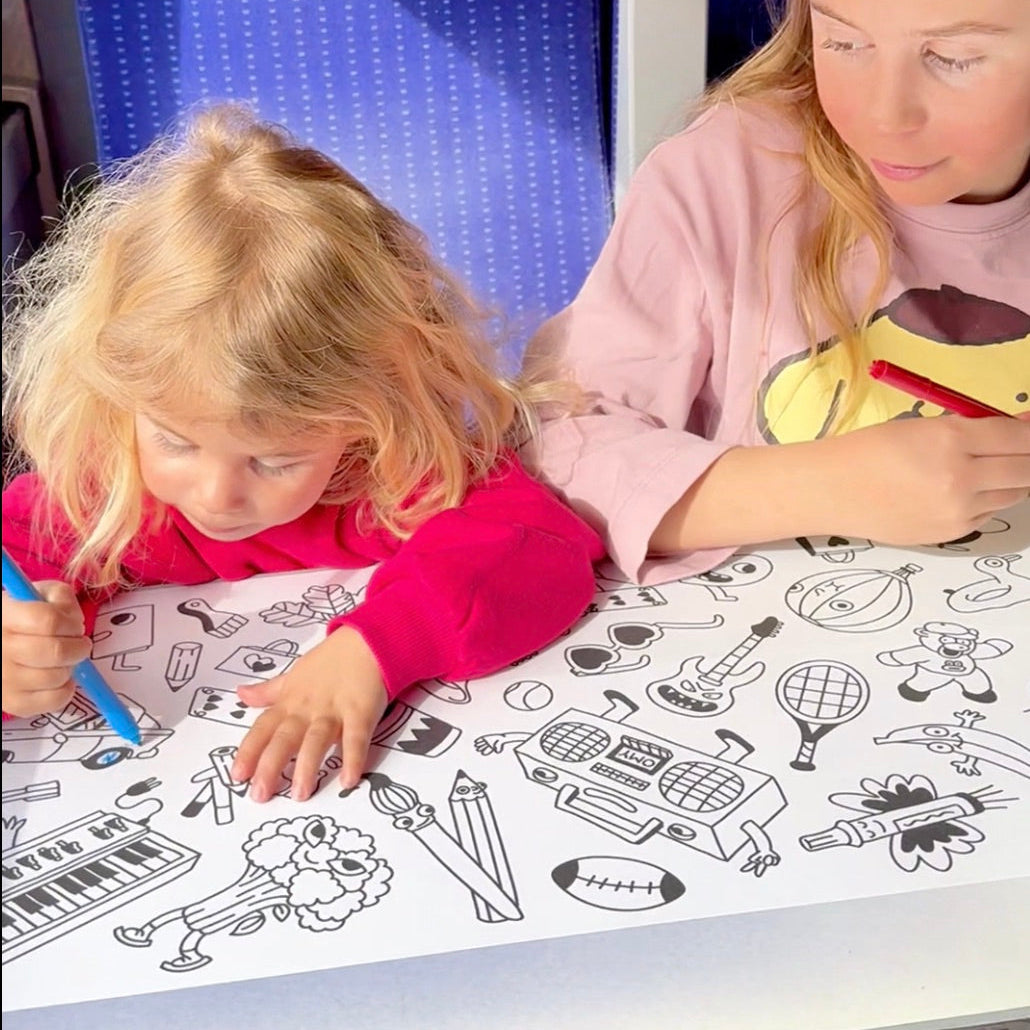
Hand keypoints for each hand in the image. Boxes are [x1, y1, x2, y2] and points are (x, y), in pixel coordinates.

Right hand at [1, 581, 90, 717]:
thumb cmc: (22, 618)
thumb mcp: (38, 595)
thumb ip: (60, 597)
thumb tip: (73, 619)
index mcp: (5, 616)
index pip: (47, 621)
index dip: (71, 623)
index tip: (75, 625)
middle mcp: (0, 649)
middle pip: (55, 652)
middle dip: (78, 647)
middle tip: (79, 645)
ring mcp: (3, 679)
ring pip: (57, 676)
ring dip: (70, 667)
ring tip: (63, 660)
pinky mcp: (11, 703)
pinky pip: (54, 700)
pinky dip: (66, 689)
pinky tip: (59, 677)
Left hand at [230, 626, 387, 802]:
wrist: (366, 642)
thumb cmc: (329, 662)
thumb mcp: (294, 675)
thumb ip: (269, 691)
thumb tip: (241, 694)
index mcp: (290, 702)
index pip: (263, 728)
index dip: (249, 752)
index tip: (237, 776)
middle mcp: (307, 709)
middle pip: (285, 738)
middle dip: (270, 766)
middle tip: (260, 795)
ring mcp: (334, 711)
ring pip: (316, 740)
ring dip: (307, 767)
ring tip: (300, 794)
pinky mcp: (361, 712)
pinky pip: (355, 738)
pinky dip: (353, 759)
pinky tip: (348, 780)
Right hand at [830, 413, 1029, 545]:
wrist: (831, 491)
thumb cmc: (868, 451)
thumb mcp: (920, 426)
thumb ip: (970, 428)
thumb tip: (1018, 427)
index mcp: (950, 439)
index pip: (1018, 435)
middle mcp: (960, 477)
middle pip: (1027, 467)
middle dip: (1029, 455)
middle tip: (1021, 448)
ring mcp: (958, 510)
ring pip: (1014, 493)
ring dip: (1011, 478)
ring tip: (989, 468)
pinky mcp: (952, 532)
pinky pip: (988, 513)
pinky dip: (987, 500)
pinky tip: (961, 490)